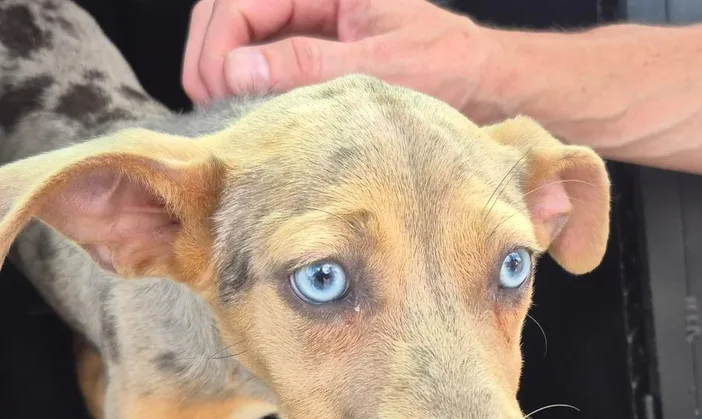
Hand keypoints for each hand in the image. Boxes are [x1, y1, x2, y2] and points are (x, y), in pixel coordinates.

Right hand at [182, 0, 492, 118]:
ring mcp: (311, 26)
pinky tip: (249, 115)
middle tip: (212, 108)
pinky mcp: (317, 56)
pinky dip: (250, 88)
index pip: (241, 0)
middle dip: (210, 56)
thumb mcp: (377, 67)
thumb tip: (236, 68)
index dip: (218, 44)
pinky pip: (267, 64)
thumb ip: (308, 64)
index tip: (215, 90)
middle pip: (229, 13)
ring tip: (227, 115)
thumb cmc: (446, 67)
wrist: (482, 83)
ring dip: (224, 73)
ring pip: (242, 39)